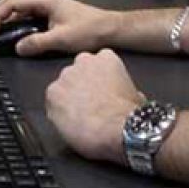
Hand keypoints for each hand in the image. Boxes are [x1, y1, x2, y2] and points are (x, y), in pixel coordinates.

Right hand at [0, 0, 118, 55]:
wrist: (109, 28)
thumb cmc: (91, 29)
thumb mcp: (61, 39)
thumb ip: (37, 43)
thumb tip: (18, 47)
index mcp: (45, 0)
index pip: (12, 1)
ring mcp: (47, 5)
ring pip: (18, 5)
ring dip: (5, 15)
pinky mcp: (50, 12)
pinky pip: (27, 12)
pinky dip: (15, 20)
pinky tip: (13, 31)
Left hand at [45, 49, 142, 164]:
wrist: (115, 129)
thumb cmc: (128, 114)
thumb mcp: (136, 95)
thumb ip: (125, 87)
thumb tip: (127, 94)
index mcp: (106, 58)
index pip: (96, 63)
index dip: (97, 79)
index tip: (100, 91)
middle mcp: (83, 61)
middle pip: (77, 72)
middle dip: (80, 86)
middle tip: (88, 104)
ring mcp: (65, 76)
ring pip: (63, 86)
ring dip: (68, 98)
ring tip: (78, 116)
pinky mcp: (52, 93)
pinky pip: (51, 102)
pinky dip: (57, 111)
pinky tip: (69, 122)